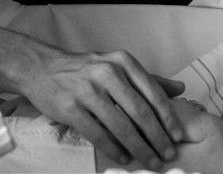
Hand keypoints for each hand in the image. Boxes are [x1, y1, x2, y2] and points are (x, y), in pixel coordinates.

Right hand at [20, 49, 184, 169]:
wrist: (43, 68)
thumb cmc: (87, 69)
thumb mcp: (119, 66)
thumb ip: (149, 79)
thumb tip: (180, 89)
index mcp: (124, 62)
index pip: (153, 93)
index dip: (168, 118)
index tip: (178, 136)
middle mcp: (108, 73)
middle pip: (140, 112)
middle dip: (157, 138)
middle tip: (168, 154)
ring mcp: (88, 90)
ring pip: (121, 126)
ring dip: (139, 148)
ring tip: (150, 161)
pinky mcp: (71, 108)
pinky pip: (98, 134)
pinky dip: (113, 148)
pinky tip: (124, 157)